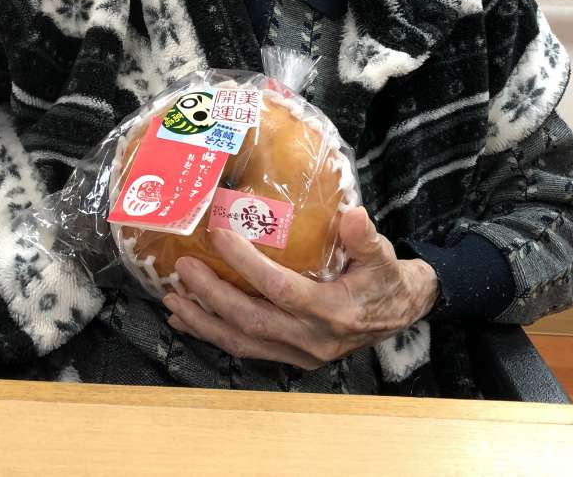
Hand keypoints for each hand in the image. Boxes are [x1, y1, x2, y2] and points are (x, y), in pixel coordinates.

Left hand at [162, 206, 438, 369]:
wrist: (401, 313)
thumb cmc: (386, 278)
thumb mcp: (383, 255)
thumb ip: (365, 238)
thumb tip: (353, 214)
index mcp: (332, 311)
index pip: (280, 288)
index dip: (246, 263)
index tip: (219, 234)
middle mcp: (312, 339)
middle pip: (250, 320)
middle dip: (211, 295)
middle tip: (182, 269)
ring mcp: (299, 354)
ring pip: (241, 342)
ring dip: (203, 321)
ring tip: (171, 299)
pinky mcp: (291, 358)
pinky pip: (245, 349)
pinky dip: (213, 335)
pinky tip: (187, 321)